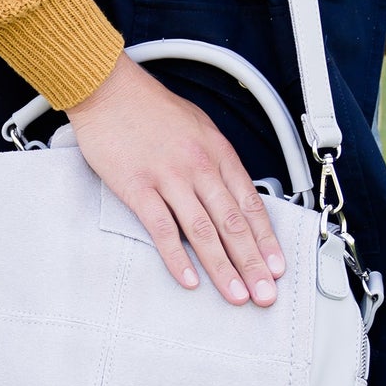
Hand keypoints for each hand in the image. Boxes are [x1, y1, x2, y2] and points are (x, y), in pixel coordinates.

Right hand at [66, 52, 285, 306]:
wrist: (108, 89)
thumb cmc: (150, 106)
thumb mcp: (198, 124)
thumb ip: (216, 159)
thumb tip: (233, 191)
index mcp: (217, 152)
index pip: (250, 203)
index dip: (266, 239)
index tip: (277, 266)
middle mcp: (199, 166)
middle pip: (233, 223)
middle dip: (253, 263)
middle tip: (266, 294)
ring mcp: (169, 177)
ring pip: (204, 231)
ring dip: (224, 268)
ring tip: (237, 295)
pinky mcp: (138, 188)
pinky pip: (163, 229)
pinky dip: (177, 257)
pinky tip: (190, 279)